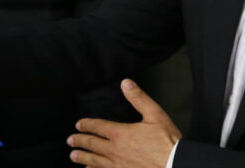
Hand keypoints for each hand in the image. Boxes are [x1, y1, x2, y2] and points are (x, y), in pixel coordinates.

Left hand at [67, 79, 181, 166]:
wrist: (173, 164)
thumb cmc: (166, 141)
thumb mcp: (155, 114)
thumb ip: (138, 98)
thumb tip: (126, 83)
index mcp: (121, 133)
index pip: (98, 127)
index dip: (87, 124)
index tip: (79, 124)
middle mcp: (114, 150)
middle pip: (92, 144)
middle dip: (80, 141)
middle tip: (71, 140)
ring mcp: (116, 165)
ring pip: (93, 160)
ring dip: (82, 157)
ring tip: (73, 155)